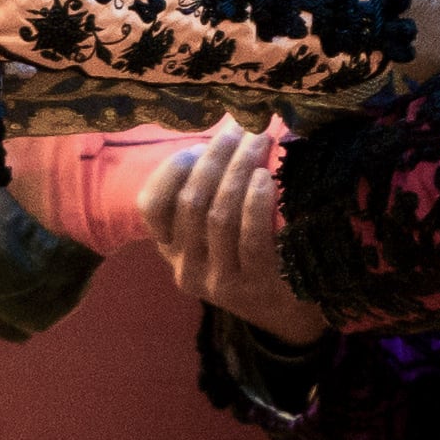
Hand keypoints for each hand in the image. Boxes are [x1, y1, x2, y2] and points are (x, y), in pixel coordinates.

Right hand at [139, 117, 329, 342]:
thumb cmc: (252, 253)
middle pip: (190, 203)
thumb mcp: (218, 228)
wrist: (289, 310)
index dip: (171, 170)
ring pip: (218, 216)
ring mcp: (218, 281)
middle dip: (214, 159)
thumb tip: (224, 129)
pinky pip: (250, 238)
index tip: (199, 144)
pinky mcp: (253, 287)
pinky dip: (256, 203)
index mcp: (171, 249)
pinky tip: (265, 178)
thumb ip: (208, 190)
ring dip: (238, 171)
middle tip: (239, 129)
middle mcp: (186, 268)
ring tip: (259, 142)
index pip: (150, 207)